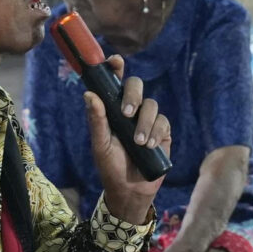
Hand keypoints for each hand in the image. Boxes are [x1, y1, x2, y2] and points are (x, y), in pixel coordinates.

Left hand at [87, 60, 168, 224]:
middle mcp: (131, 110)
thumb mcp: (100, 145)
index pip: (115, 83)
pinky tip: (149, 146)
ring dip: (145, 122)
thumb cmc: (110, 166)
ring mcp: (148, 120)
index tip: (115, 62)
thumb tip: (89, 94)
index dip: (115, 68)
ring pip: (152, 105)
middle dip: (133, 95)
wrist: (130, 190)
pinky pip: (163, 122)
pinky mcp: (163, 132)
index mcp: (113, 109)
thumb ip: (97, 120)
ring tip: (138, 142)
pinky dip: (156, 132)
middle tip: (126, 113)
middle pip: (136, 86)